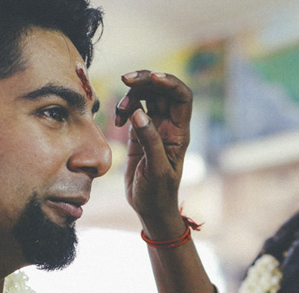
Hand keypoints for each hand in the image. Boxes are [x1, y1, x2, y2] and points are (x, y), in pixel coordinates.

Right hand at [116, 70, 192, 232]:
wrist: (150, 209)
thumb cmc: (158, 194)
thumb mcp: (155, 170)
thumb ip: (149, 141)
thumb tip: (138, 112)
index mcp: (180, 132)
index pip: (181, 96)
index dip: (169, 82)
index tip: (151, 77)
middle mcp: (169, 126)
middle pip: (162, 90)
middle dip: (145, 80)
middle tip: (126, 79)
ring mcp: (154, 128)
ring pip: (147, 96)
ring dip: (132, 94)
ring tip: (120, 110)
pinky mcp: (139, 133)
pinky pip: (133, 110)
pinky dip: (123, 109)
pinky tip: (117, 122)